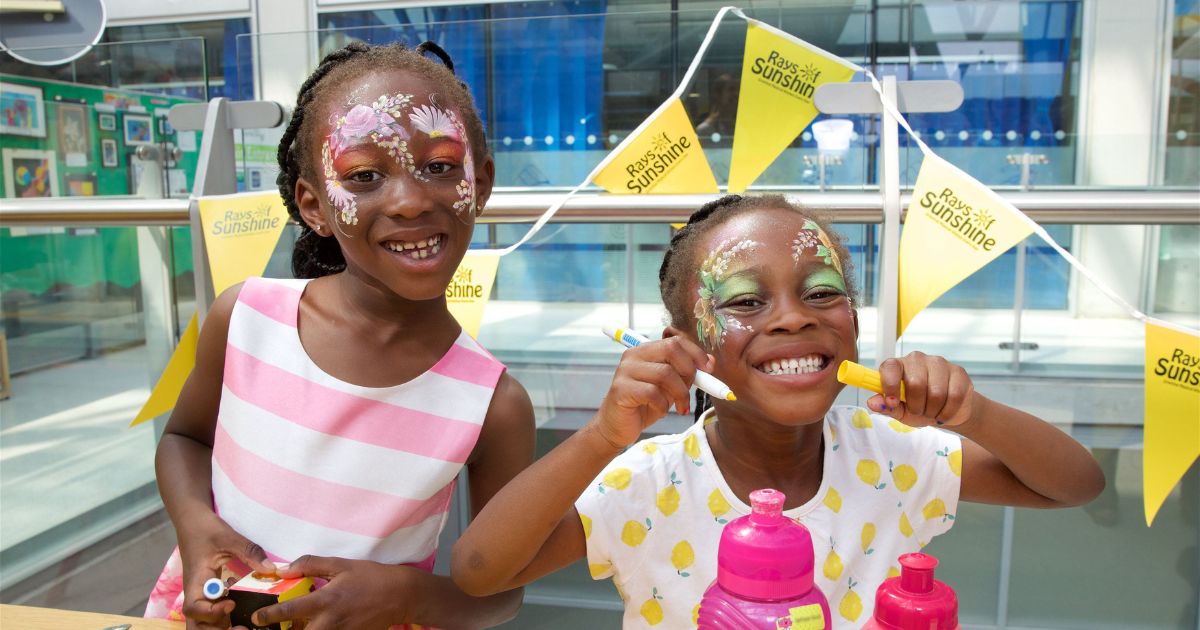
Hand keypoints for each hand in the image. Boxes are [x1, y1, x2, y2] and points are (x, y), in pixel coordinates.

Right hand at [177, 515, 275, 628]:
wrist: (192, 522)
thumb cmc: (206, 529)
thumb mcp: (229, 537)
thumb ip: (250, 552)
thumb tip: (271, 569)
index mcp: (196, 581)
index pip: (193, 608)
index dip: (210, 613)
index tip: (231, 604)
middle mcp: (196, 593)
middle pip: (196, 624)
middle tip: (242, 628)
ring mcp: (201, 596)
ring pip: (202, 623)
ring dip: (219, 627)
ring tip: (243, 625)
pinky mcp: (208, 594)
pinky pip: (211, 615)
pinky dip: (223, 619)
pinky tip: (240, 609)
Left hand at [250, 556, 419, 629]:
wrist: (399, 595)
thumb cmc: (370, 577)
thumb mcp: (341, 564)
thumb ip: (311, 564)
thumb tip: (284, 567)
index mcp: (325, 600)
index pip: (290, 611)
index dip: (269, 615)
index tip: (256, 617)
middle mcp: (329, 621)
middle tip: (274, 628)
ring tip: (294, 626)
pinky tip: (318, 626)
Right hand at [591, 336, 712, 449]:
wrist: (617, 427)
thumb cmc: (644, 405)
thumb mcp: (670, 388)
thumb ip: (685, 373)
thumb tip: (710, 362)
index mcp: (646, 350)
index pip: (675, 341)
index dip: (696, 353)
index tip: (708, 369)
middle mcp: (634, 356)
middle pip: (671, 350)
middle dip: (689, 370)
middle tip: (691, 390)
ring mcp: (625, 371)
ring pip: (665, 373)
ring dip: (679, 393)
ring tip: (679, 407)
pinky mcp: (621, 389)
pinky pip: (652, 393)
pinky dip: (663, 405)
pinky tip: (661, 411)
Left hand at [867, 351, 979, 428]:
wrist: (946, 410)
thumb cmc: (918, 407)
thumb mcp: (899, 411)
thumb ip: (886, 407)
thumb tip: (872, 403)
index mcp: (898, 365)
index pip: (890, 367)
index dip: (890, 386)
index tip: (893, 403)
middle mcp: (917, 359)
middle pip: (916, 383)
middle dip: (917, 406)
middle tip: (918, 412)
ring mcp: (939, 363)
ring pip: (937, 392)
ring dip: (933, 410)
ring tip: (931, 412)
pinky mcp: (959, 372)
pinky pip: (955, 396)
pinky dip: (948, 412)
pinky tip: (944, 412)